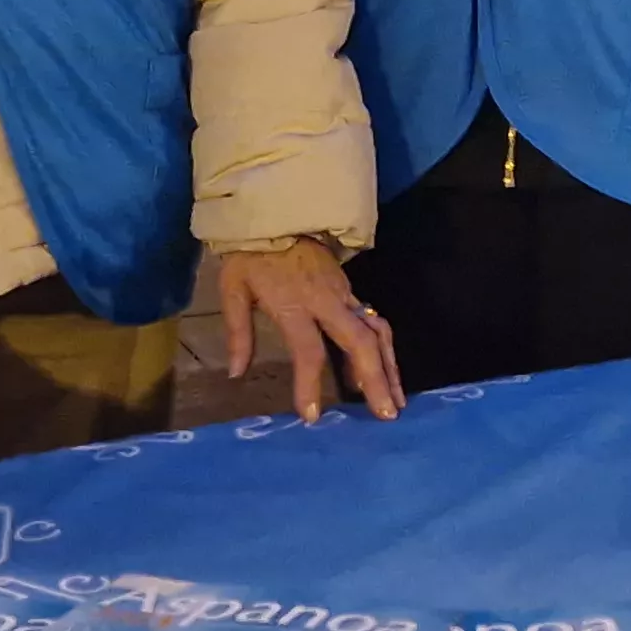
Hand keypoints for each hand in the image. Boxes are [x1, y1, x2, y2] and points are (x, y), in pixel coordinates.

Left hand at [213, 240, 401, 423]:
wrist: (275, 213)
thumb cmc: (251, 255)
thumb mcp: (233, 290)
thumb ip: (238, 333)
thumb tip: (236, 375)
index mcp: (294, 304)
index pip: (308, 351)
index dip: (310, 385)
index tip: (312, 416)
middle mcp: (327, 301)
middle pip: (359, 342)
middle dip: (376, 379)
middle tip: (386, 415)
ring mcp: (344, 294)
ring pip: (376, 332)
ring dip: (389, 366)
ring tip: (397, 400)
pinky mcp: (350, 290)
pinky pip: (374, 322)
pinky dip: (384, 349)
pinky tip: (388, 371)